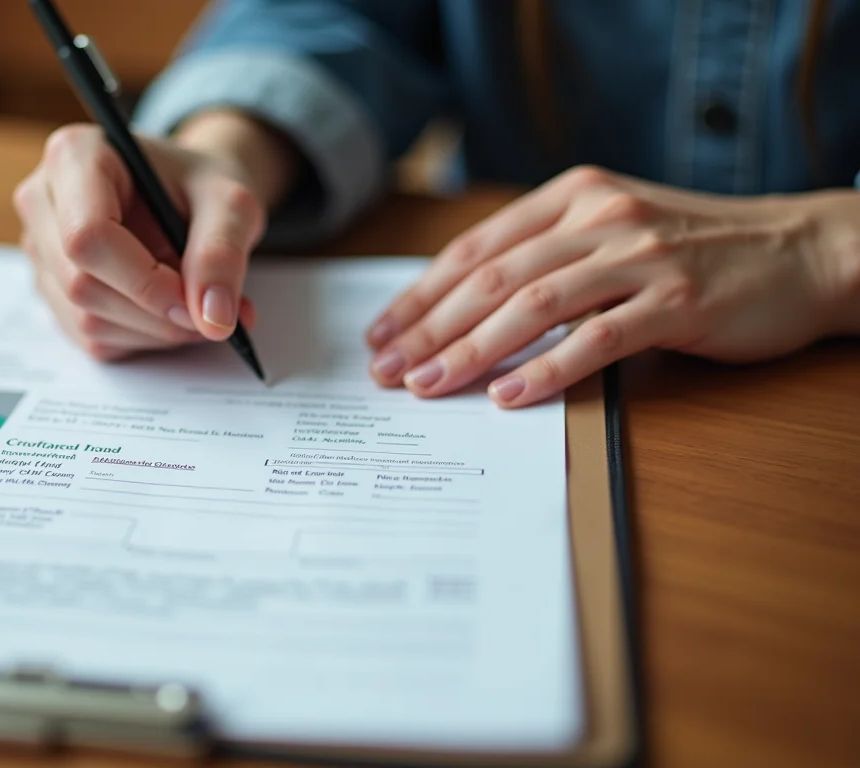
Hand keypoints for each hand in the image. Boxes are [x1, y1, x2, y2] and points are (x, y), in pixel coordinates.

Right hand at [12, 113, 291, 360]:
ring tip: (197, 305)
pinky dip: (142, 339)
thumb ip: (223, 254)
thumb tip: (214, 319)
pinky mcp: (51, 290)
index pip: (88, 236)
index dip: (143, 282)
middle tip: (212, 314)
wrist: (191, 194)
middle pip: (82, 285)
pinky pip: (91, 339)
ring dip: (153, 331)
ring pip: (86, 320)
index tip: (196, 304)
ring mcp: (40, 250)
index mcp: (75, 156)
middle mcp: (42, 201)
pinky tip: (170, 313)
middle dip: (154, 314)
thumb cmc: (203, 187)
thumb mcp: (232, 205)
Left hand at [365, 165, 859, 406]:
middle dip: (430, 329)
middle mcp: (599, 217)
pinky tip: (508, 396)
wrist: (800, 249)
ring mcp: (639, 257)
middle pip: (493, 279)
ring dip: (471, 350)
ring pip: (534, 305)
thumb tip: (463, 310)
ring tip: (429, 387)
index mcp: (572, 196)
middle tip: (388, 371)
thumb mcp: (611, 229)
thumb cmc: (693, 248)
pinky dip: (547, 369)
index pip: (476, 250)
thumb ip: (547, 254)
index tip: (383, 333)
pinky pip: (597, 339)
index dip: (422, 294)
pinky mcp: (677, 300)